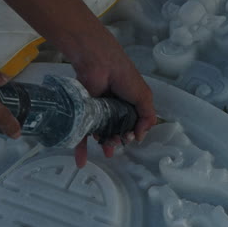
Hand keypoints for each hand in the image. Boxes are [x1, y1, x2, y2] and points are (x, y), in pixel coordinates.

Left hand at [72, 29, 156, 166]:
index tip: (130, 138)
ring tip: (106, 148)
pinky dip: (80, 149)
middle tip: (117, 143)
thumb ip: (148, 118)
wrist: (99, 64)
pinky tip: (81, 162)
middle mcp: (113, 109)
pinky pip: (80, 134)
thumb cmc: (124, 77)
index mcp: (129, 105)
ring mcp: (97, 112)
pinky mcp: (83, 114)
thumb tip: (139, 138)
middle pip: (116, 132)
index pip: (132, 125)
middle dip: (118, 141)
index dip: (132, 134)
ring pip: (100, 134)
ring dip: (104, 144)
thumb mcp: (144, 97)